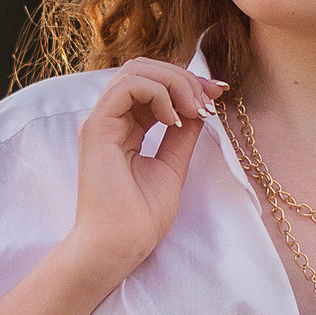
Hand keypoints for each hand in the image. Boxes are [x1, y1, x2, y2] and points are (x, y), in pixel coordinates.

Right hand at [64, 56, 224, 282]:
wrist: (119, 246)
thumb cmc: (140, 217)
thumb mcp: (172, 166)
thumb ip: (183, 135)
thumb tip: (201, 106)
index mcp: (125, 127)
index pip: (153, 85)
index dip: (187, 82)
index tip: (219, 93)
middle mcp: (110, 119)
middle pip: (144, 68)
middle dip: (183, 77)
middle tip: (210, 100)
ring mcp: (100, 121)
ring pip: (136, 70)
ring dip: (174, 82)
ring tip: (195, 111)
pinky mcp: (96, 127)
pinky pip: (127, 86)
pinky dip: (159, 93)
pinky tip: (175, 119)